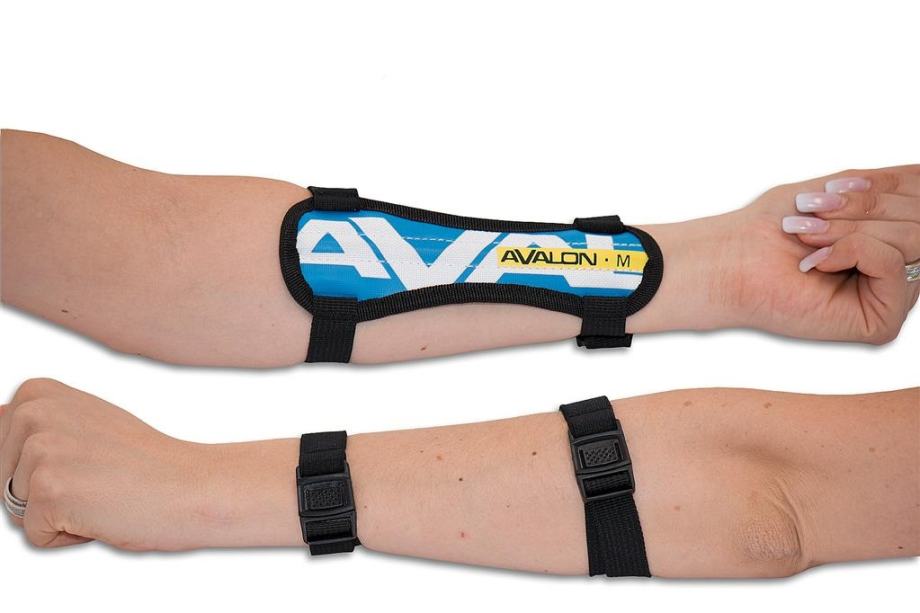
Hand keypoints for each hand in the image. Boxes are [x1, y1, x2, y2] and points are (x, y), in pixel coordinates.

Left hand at [0, 379, 298, 550]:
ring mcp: (40, 449)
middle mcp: (32, 413)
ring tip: (101, 492)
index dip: (37, 469)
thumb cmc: (145, 464)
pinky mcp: (49, 489)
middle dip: (41, 493)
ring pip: (15, 510)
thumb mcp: (83, 423)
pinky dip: (69, 537)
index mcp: (37, 392)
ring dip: (57, 513)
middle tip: (95, 477)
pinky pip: (35, 536)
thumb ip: (37, 426)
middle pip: (0, 480)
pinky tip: (104, 511)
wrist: (191, 485)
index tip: (82, 461)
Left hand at [641, 165, 919, 343]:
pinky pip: (893, 265)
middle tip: (811, 212)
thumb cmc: (774, 228)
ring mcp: (895, 295)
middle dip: (863, 206)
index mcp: (894, 235)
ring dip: (850, 228)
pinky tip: (813, 263)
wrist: (735, 262)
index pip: (918, 195)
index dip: (883, 186)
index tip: (831, 190)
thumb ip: (888, 185)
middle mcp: (903, 267)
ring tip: (805, 235)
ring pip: (912, 237)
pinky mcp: (882, 321)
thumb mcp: (839, 189)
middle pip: (919, 217)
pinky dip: (851, 252)